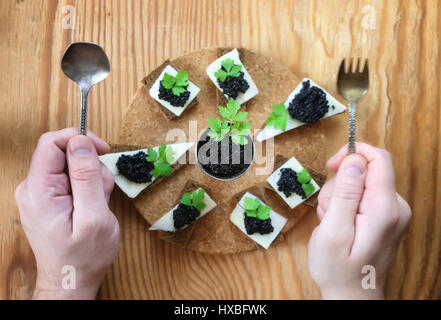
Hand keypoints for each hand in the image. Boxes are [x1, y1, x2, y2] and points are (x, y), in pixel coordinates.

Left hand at [15, 128, 118, 298]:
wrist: (71, 279)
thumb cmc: (83, 256)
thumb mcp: (93, 216)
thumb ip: (86, 177)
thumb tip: (80, 141)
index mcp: (39, 190)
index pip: (51, 143)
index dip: (79, 139)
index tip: (102, 149)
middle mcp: (34, 188)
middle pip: (65, 154)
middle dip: (91, 167)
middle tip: (102, 193)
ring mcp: (41, 194)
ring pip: (72, 166)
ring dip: (92, 180)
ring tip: (97, 205)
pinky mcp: (50, 198)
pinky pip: (72, 180)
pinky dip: (88, 189)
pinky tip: (92, 207)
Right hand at [308, 143, 410, 299]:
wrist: (352, 296)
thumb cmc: (338, 270)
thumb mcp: (333, 232)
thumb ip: (345, 194)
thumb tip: (354, 160)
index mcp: (385, 209)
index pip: (378, 159)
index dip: (352, 154)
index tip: (331, 166)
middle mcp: (396, 207)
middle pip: (366, 171)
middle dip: (339, 184)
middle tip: (328, 211)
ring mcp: (392, 212)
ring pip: (361, 182)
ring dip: (339, 197)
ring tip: (332, 222)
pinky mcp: (386, 215)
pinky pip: (362, 195)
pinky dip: (345, 205)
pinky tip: (339, 224)